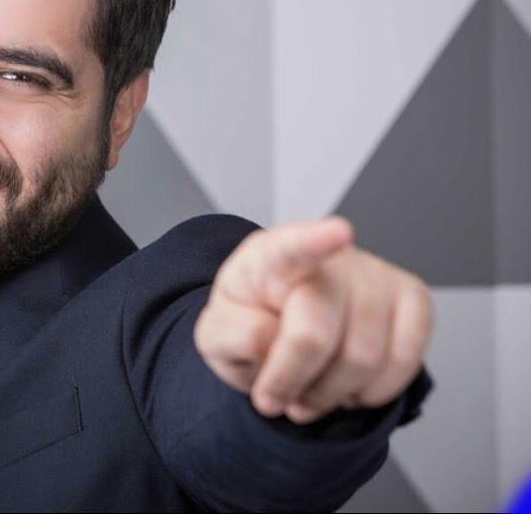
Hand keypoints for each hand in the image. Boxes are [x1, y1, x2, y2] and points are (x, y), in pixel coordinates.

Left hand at [193, 217, 432, 423]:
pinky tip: (347, 388)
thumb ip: (233, 335)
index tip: (339, 231)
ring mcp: (376, 275)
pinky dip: (372, 392)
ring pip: (363, 357)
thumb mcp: (217, 335)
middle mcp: (330, 257)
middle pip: (314, 334)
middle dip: (290, 380)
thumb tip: (272, 339)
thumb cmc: (251, 327)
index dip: (316, 239)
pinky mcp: (412, 300)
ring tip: (307, 394)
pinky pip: (405, 361)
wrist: (283, 333)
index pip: (292, 245)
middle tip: (275, 398)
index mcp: (269, 256)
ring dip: (329, 394)